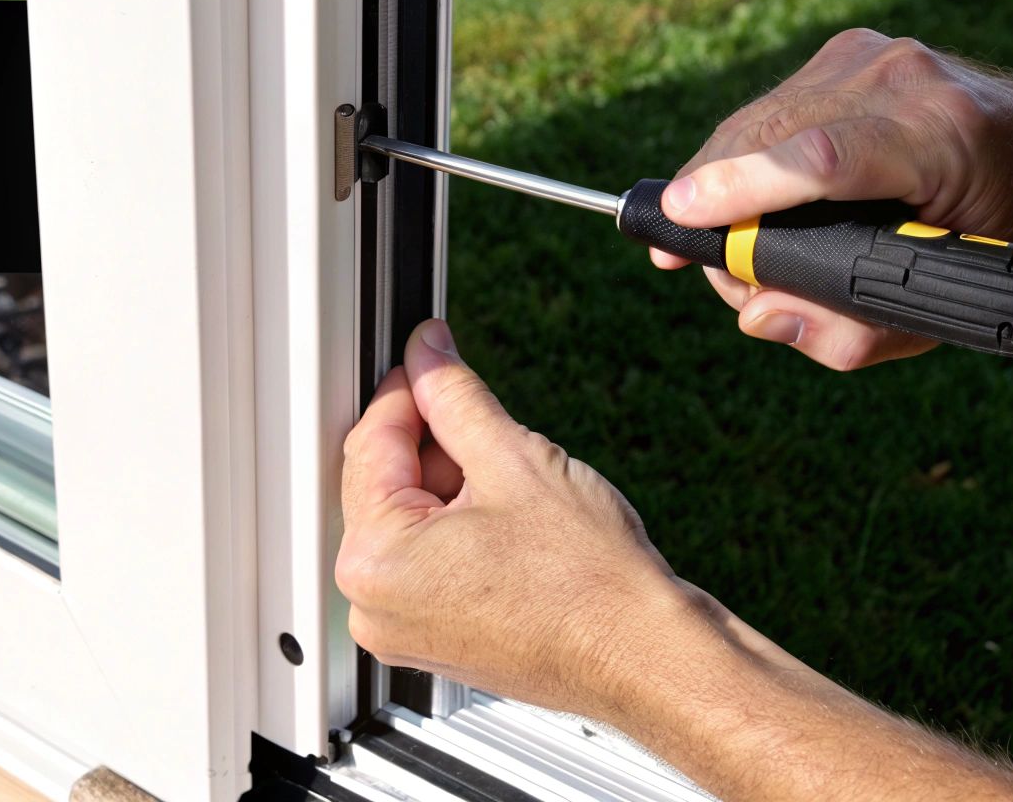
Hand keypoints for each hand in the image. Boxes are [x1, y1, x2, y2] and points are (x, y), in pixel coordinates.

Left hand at [335, 319, 768, 714]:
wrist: (645, 657)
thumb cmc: (591, 585)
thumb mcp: (515, 460)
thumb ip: (455, 397)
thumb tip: (427, 354)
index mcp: (375, 561)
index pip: (368, 445)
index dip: (407, 389)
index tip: (429, 357)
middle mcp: (373, 605)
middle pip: (382, 485)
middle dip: (433, 444)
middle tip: (489, 425)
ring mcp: (402, 630)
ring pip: (409, 521)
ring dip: (450, 485)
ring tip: (517, 487)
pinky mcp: (435, 640)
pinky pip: (428, 562)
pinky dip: (459, 529)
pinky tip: (514, 524)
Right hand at [654, 28, 1012, 368]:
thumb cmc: (1006, 235)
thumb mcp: (950, 306)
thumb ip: (852, 330)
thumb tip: (759, 314)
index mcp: (945, 140)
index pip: (825, 158)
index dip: (744, 187)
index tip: (681, 217)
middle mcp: (905, 81)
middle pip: (766, 141)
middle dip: (719, 216)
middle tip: (725, 281)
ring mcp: (872, 56)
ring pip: (751, 125)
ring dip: (722, 189)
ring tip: (746, 251)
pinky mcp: (846, 50)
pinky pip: (765, 112)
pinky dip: (744, 161)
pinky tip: (755, 200)